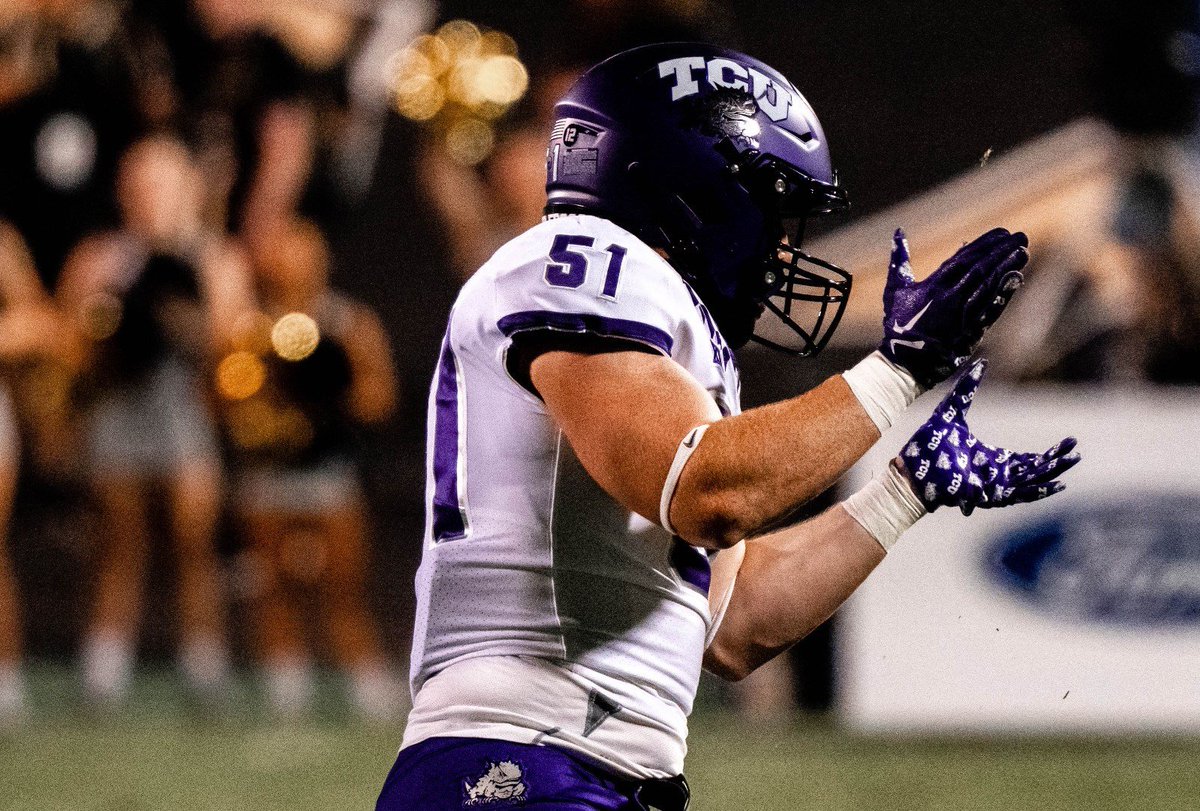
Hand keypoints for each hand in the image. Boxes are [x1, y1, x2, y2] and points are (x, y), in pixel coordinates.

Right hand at [880, 228, 1027, 388]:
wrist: (905, 363)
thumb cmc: (898, 327)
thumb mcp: (895, 290)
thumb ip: (898, 261)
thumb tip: (899, 232)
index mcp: (932, 286)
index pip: (962, 258)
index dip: (984, 244)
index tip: (1002, 232)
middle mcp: (949, 297)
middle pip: (980, 268)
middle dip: (1001, 251)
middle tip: (1021, 236)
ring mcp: (962, 315)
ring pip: (988, 286)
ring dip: (1007, 267)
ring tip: (1023, 252)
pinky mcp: (971, 332)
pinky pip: (991, 309)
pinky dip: (1004, 293)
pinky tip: (1016, 278)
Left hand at [897, 359, 1079, 514]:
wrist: (909, 466)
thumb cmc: (928, 444)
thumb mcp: (952, 410)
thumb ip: (968, 387)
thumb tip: (981, 362)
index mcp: (991, 459)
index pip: (1026, 459)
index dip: (1047, 454)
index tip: (1066, 443)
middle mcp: (995, 474)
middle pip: (1034, 471)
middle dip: (1056, 463)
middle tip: (1076, 452)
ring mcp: (991, 485)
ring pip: (1030, 483)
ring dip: (1051, 475)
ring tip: (1070, 465)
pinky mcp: (986, 494)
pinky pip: (1016, 495)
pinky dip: (1037, 491)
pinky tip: (1054, 485)